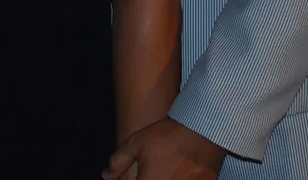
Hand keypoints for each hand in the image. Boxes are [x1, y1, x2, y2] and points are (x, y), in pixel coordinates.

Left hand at [103, 118, 225, 179]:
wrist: (201, 132)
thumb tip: (106, 176)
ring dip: (164, 179)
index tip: (141, 174)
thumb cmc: (167, 137)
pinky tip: (179, 172)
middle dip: (149, 179)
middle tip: (154, 170)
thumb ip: (118, 162)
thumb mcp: (136, 143)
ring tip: (167, 169)